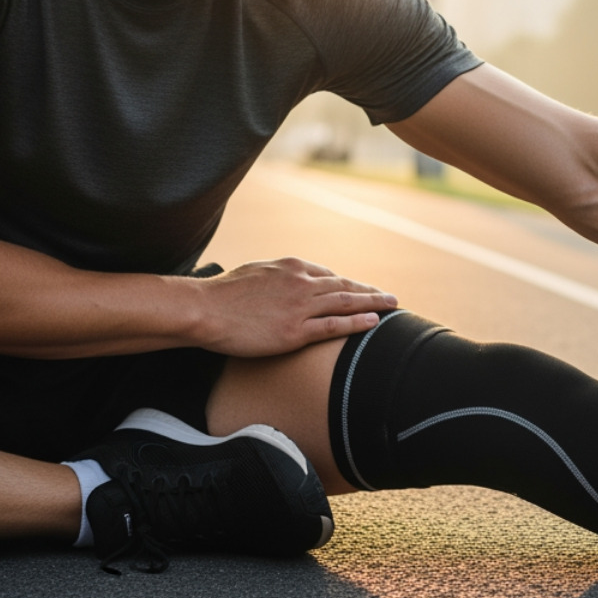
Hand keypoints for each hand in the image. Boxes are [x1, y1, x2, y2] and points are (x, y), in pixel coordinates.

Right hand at [193, 257, 397, 356]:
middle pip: (344, 286)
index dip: (347, 284)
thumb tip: (283, 281)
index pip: (328, 275)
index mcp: (291, 267)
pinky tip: (373, 322)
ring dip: (372, 303)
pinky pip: (334, 325)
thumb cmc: (223, 293)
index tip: (360, 290)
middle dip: (369, 291)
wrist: (205, 309)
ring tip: (391, 306)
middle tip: (390, 297)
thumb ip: (276, 276)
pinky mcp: (295, 331)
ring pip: (346, 302)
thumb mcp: (255, 272)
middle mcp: (301, 283)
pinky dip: (357, 322)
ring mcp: (300, 307)